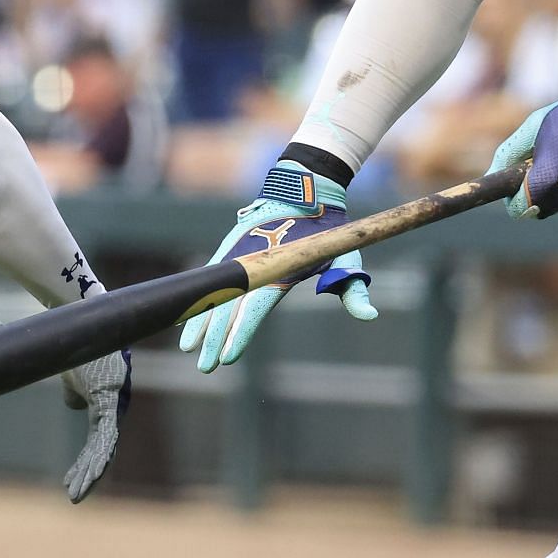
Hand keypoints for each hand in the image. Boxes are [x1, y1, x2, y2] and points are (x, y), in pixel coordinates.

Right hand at [59, 348, 129, 502]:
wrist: (84, 330)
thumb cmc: (81, 349)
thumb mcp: (72, 376)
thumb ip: (74, 392)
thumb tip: (73, 405)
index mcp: (104, 406)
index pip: (95, 442)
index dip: (84, 463)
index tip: (68, 481)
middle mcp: (113, 408)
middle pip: (101, 450)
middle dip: (86, 475)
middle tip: (74, 498)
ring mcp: (114, 405)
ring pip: (104, 447)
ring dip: (91, 472)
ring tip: (78, 493)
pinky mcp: (111, 400)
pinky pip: (107, 433)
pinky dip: (100, 455)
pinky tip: (96, 473)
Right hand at [176, 161, 375, 372]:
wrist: (304, 189)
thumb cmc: (328, 231)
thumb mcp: (347, 257)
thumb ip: (352, 290)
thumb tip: (369, 315)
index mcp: (279, 271)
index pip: (253, 309)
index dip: (239, 333)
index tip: (228, 357)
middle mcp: (253, 264)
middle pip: (228, 308)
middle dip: (214, 338)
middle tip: (204, 367)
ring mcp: (239, 255)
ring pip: (214, 293)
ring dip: (199, 321)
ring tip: (187, 348)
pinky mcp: (232, 248)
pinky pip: (212, 277)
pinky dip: (200, 297)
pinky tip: (190, 316)